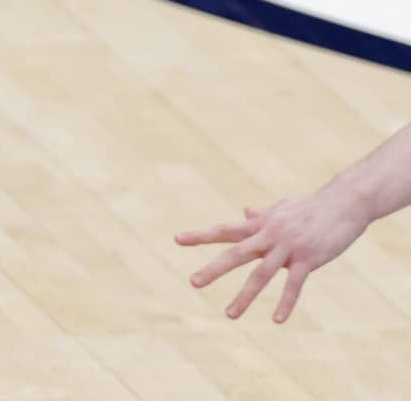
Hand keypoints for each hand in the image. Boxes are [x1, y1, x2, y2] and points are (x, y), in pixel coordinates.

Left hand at [174, 186, 371, 322]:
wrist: (345, 202)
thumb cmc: (312, 206)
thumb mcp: (283, 208)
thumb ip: (262, 213)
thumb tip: (245, 209)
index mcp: (260, 224)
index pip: (225, 230)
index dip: (201, 235)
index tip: (176, 239)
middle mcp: (269, 235)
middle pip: (236, 253)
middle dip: (214, 269)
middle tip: (193, 282)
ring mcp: (288, 247)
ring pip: (262, 274)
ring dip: (245, 296)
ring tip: (229, 314)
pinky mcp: (309, 258)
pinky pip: (294, 284)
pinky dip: (285, 302)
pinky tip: (277, 320)